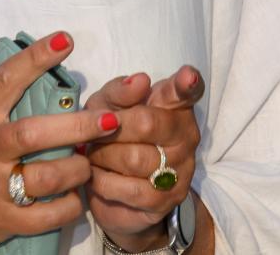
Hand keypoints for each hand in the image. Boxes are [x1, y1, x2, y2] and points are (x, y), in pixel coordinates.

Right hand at [0, 33, 121, 254]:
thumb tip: (26, 74)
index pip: (7, 79)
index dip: (36, 58)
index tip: (65, 40)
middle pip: (35, 133)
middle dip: (77, 125)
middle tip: (109, 119)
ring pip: (46, 176)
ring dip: (77, 169)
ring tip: (89, 162)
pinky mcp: (2, 221)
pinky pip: (46, 216)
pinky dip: (69, 206)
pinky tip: (77, 196)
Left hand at [84, 66, 202, 250]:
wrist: (115, 186)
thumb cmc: (113, 131)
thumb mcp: (108, 104)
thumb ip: (120, 91)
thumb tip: (140, 80)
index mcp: (173, 105)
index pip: (186, 92)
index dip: (187, 84)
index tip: (187, 76)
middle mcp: (184, 136)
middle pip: (146, 124)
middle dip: (109, 128)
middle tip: (92, 133)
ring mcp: (179, 172)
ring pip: (135, 159)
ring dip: (102, 155)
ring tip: (92, 153)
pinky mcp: (165, 202)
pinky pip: (129, 190)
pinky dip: (103, 181)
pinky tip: (96, 175)